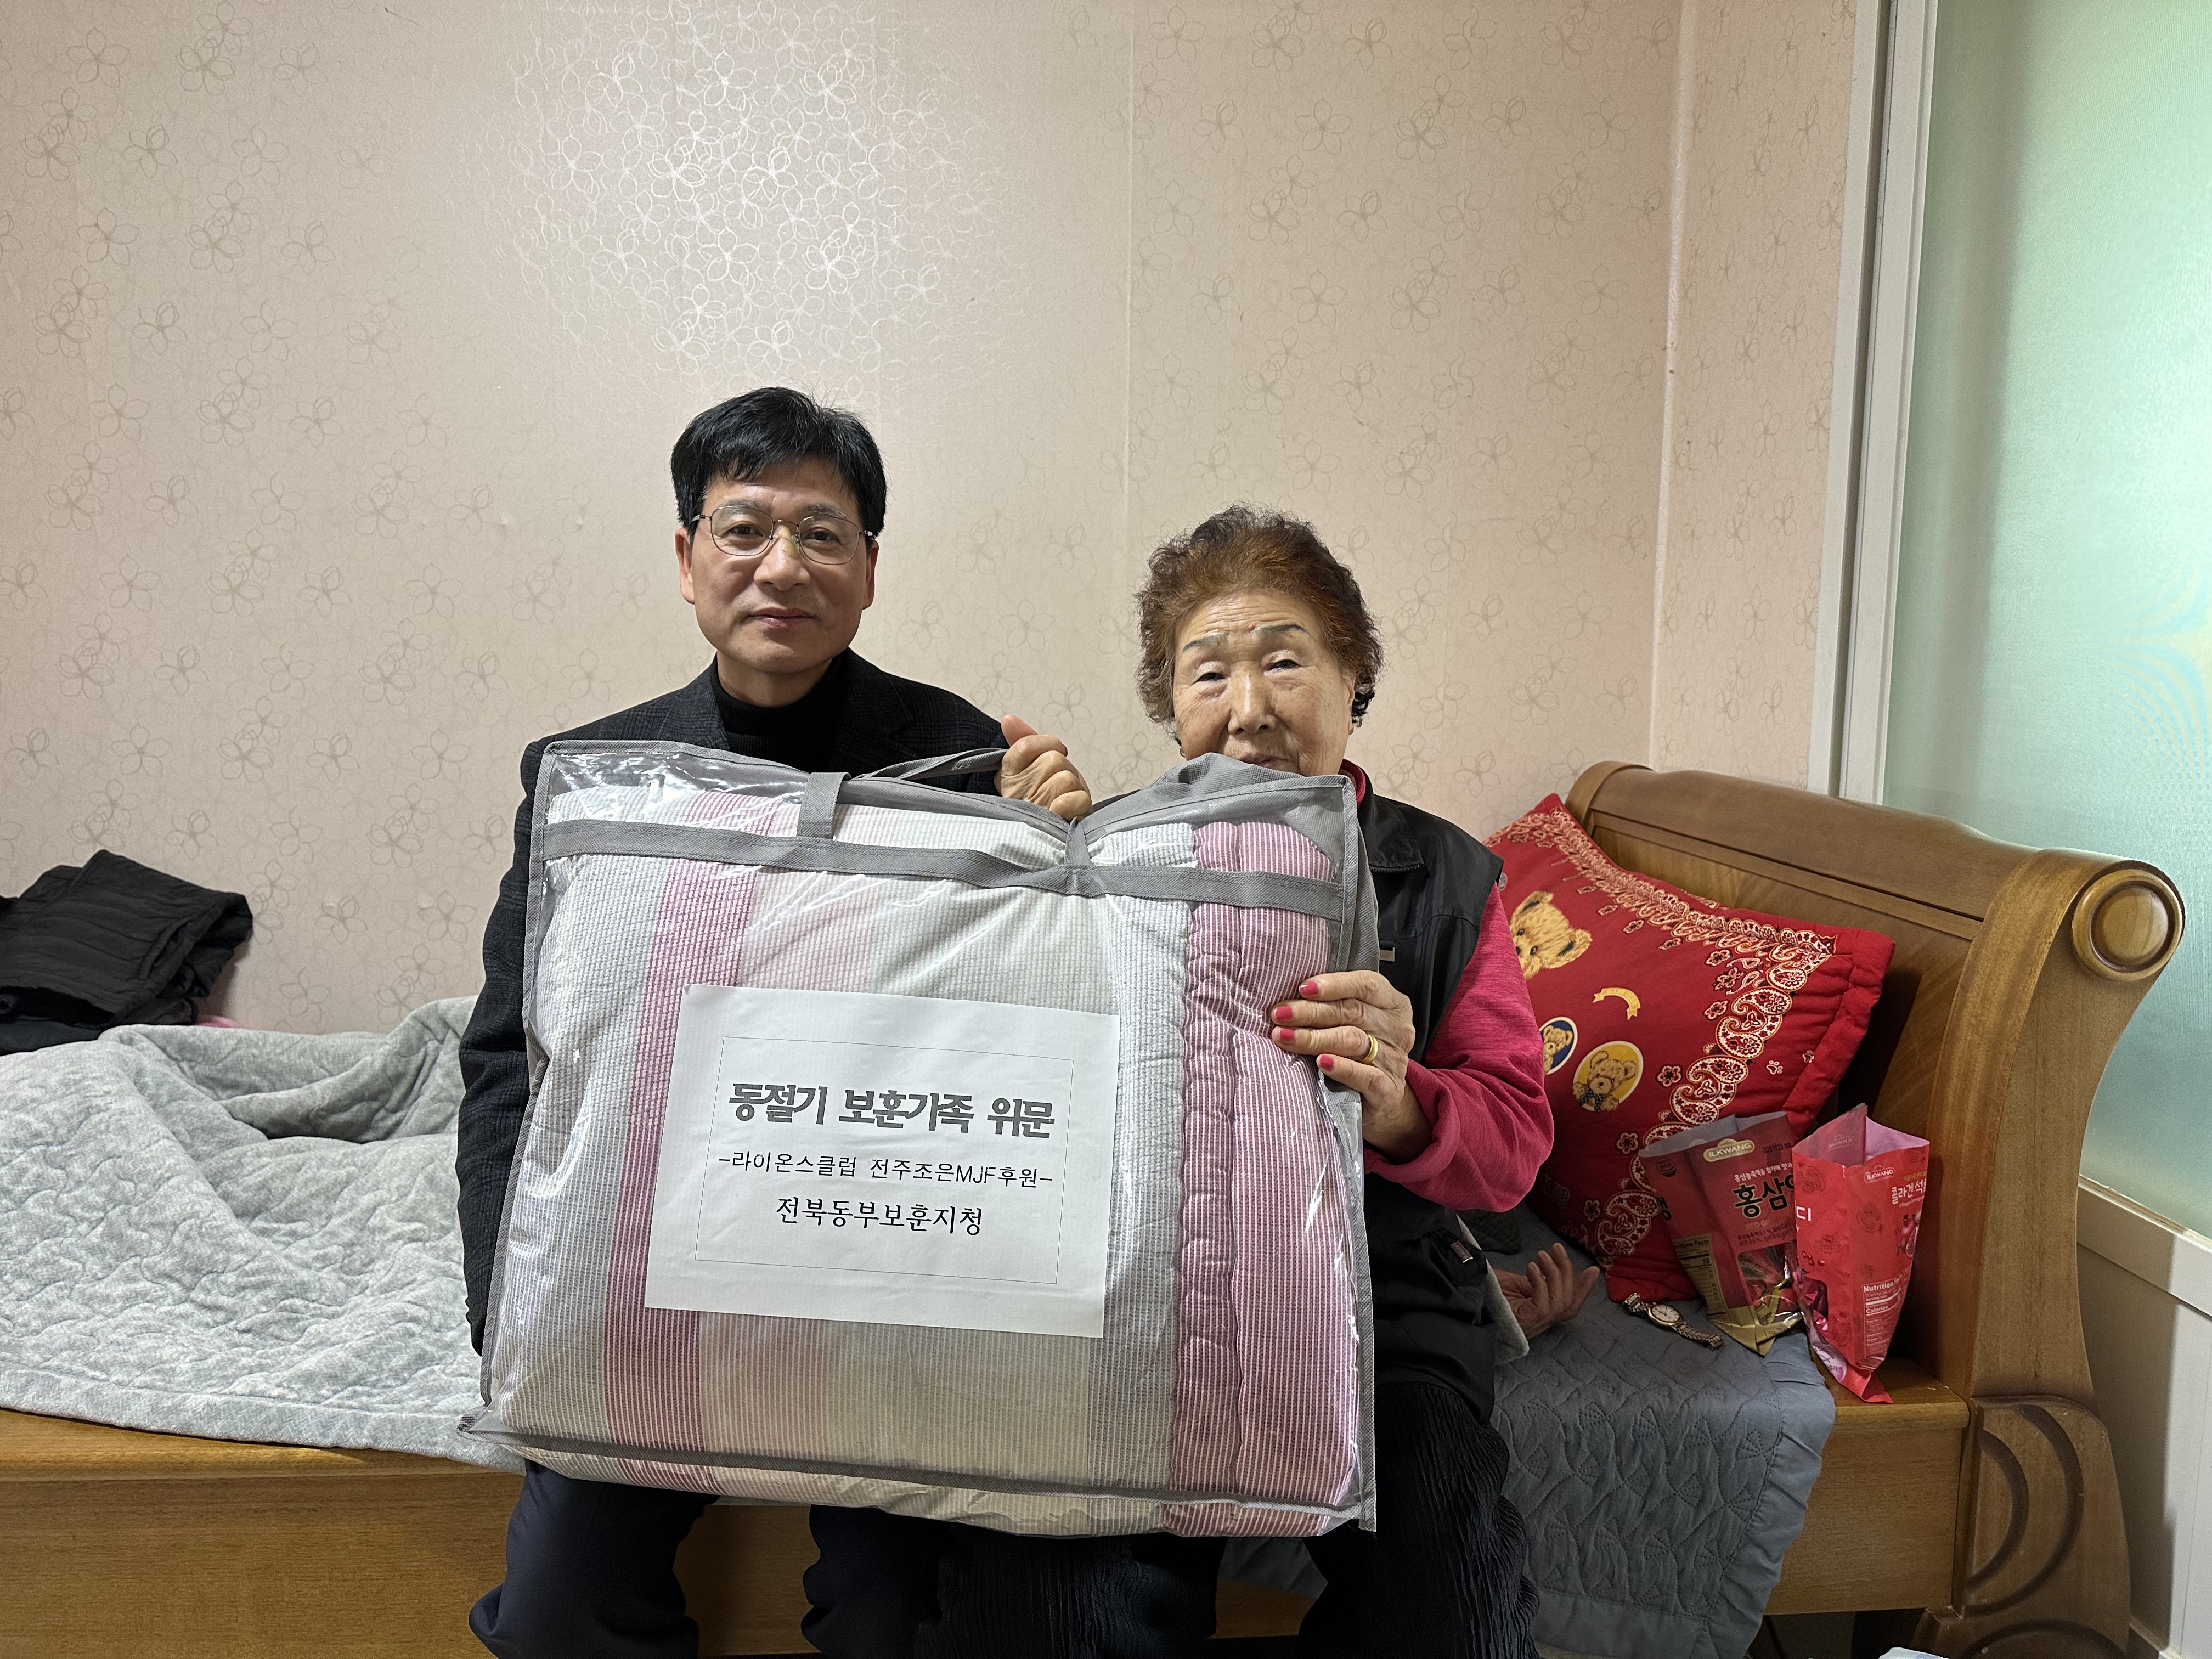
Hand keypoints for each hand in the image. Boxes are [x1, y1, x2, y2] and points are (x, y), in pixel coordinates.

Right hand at [997, 715, 1091, 820]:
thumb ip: (1022, 740)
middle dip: (1064, 771)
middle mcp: (1015, 793)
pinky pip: (1075, 798)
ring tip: (1064, 800)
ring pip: (1066, 778)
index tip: (1053, 751)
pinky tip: (1070, 812)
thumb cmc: (1049, 799)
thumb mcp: (1034, 765)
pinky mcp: (1051, 824)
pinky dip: (1079, 803)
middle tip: (1058, 786)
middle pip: (1052, 760)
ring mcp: (1033, 810)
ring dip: (1073, 788)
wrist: (1060, 834)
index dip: (1046, 744)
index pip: (1026, 745)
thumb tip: (1008, 720)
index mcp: (1007, 776)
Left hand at [1269, 970, 1425, 1158]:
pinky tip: (1321, 1062)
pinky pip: (1365, 1076)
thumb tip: (1290, 998)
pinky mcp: (1387, 1089)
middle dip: (1310, 1012)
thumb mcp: (1354, 1021)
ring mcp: (1393, 1059)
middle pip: (1352, 1012)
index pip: (1365, 985)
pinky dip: (1342, 1068)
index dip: (1334, 985)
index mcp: (1392, 1004)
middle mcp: (1395, 1029)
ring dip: (1314, 1038)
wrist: (1379, 1098)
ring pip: (1352, 1041)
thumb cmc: (1360, 1052)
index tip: (1302, 988)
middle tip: (1280, 1014)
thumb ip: (1332, 1005)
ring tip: (1285, 1037)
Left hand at [1495, 1243, 1600, 1339]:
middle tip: (1556, 1249)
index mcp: (1540, 1313)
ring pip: (1561, 1303)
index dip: (1583, 1289)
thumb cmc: (1485, 1295)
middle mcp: (1540, 1321)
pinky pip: (1544, 1305)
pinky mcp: (1526, 1323)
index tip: (1593, 1269)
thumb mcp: (1514, 1283)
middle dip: (1569, 1273)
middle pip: (1569, 1303)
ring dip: (1556, 1275)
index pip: (1569, 1304)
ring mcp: (1533, 1324)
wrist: (1463, 1303)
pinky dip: (1542, 1284)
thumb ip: (1535, 1281)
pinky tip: (1531, 1268)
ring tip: (1541, 1255)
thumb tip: (1550, 1267)